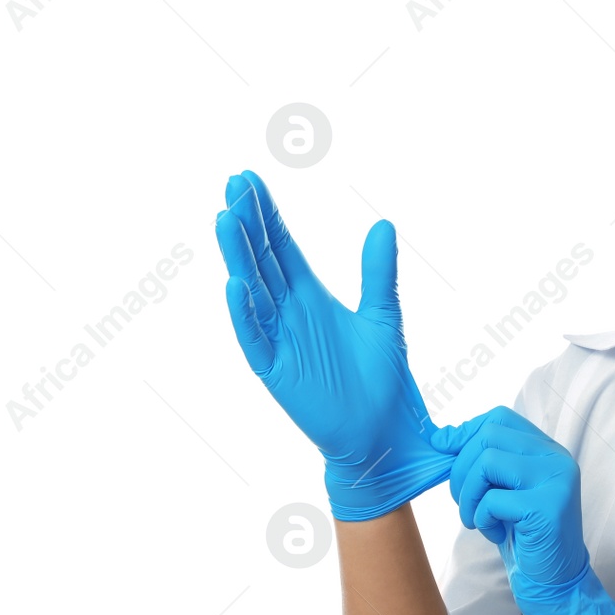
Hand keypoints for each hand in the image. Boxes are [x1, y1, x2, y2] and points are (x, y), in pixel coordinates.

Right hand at [214, 169, 451, 519]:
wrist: (389, 435)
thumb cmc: (384, 382)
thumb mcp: (383, 316)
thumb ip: (378, 272)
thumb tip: (382, 225)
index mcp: (312, 299)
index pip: (282, 247)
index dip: (266, 215)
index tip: (249, 179)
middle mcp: (290, 316)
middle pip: (262, 260)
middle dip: (247, 223)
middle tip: (233, 183)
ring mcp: (281, 342)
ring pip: (253, 292)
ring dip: (239, 257)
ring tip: (225, 218)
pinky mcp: (279, 374)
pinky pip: (256, 340)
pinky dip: (244, 314)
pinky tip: (235, 285)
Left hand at [430, 405, 587, 585]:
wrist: (554, 579)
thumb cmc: (523, 534)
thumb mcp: (501, 491)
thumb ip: (483, 461)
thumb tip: (441, 437)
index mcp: (547, 450)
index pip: (500, 417)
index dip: (466, 431)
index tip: (444, 450)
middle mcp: (556, 459)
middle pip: (489, 436)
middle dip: (461, 469)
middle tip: (462, 502)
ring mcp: (556, 481)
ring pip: (487, 463)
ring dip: (468, 496)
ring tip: (475, 519)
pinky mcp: (547, 508)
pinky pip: (493, 500)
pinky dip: (483, 519)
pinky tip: (497, 534)